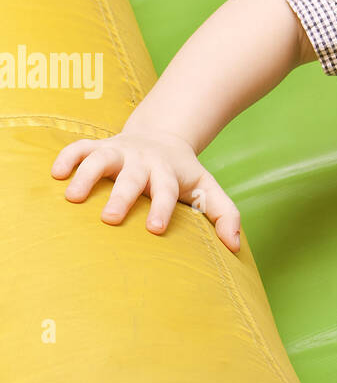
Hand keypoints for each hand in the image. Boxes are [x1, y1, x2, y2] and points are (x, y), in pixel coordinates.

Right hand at [51, 130, 242, 253]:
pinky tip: (55, 175)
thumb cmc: (182, 175)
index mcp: (169, 173)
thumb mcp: (207, 189)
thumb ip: (224, 214)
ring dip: (87, 174)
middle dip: (123, 195)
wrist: (165, 136)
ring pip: (102, 157)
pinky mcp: (100, 146)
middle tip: (109, 218)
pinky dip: (68, 157)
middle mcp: (144, 161)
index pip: (168, 191)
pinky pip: (80, 147)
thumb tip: (235, 246)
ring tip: (71, 197)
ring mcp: (120, 152)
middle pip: (134, 176)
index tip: (155, 229)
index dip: (163, 208)